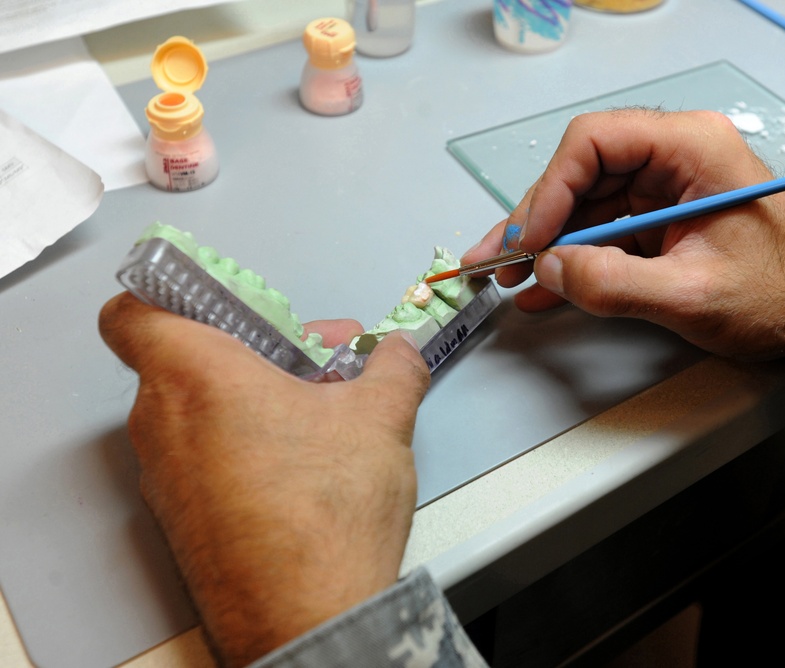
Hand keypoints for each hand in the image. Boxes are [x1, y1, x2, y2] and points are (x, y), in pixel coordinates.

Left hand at [99, 293, 429, 666]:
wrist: (307, 618)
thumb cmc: (321, 521)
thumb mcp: (380, 418)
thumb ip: (391, 367)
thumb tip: (398, 352)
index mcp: (195, 378)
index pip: (135, 313)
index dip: (172, 297)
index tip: (225, 303)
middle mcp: (164, 426)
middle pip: (187, 359)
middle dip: (256, 349)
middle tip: (316, 359)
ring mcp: (168, 478)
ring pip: (198, 411)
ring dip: (253, 397)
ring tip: (322, 412)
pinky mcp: (184, 520)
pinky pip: (202, 458)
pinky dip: (243, 444)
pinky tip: (304, 461)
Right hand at [463, 109, 784, 359]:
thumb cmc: (783, 294)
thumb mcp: (693, 295)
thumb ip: (614, 283)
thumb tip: (549, 270)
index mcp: (693, 149)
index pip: (595, 142)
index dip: (550, 189)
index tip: (531, 238)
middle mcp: (675, 158)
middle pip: (581, 174)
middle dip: (537, 221)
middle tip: (499, 260)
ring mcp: (666, 189)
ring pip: (585, 204)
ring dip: (545, 244)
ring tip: (506, 277)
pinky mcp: (661, 220)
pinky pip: (603, 232)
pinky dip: (573, 259)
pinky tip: (543, 286)